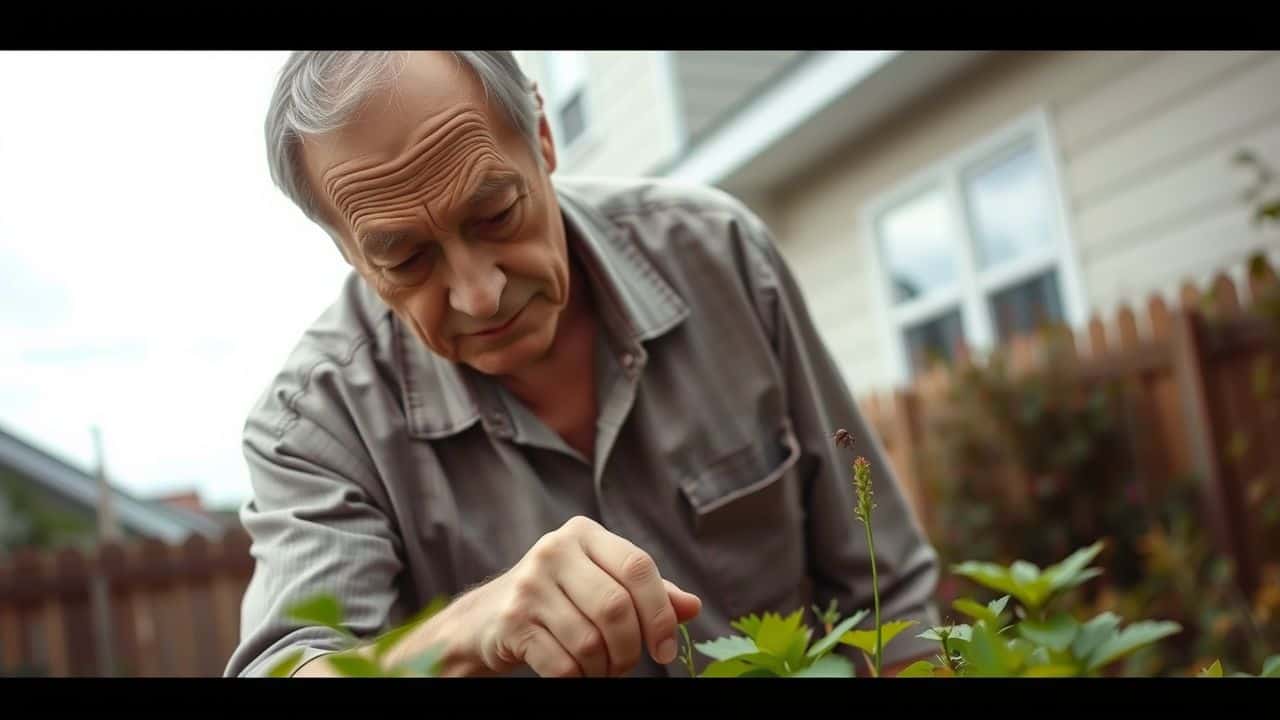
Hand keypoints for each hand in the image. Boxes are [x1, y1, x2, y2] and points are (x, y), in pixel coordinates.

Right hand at [447, 515, 701, 676]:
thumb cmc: (557, 599)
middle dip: (629, 648)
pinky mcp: (511, 620)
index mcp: (584, 533)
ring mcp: (529, 585)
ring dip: (603, 668)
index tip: (665, 649)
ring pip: (590, 641)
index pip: (638, 567)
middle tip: (625, 665)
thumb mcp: (600, 583)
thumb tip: (692, 607)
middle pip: (617, 607)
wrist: (485, 619)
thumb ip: (646, 592)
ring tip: (599, 669)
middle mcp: (554, 550)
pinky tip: (575, 675)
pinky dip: (578, 679)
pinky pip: (562, 663)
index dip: (661, 613)